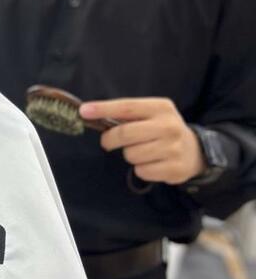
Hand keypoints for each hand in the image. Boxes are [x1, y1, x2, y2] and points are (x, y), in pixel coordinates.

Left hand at [80, 98, 204, 184]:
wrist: (195, 151)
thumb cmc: (161, 130)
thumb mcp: (149, 115)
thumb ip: (124, 114)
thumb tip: (89, 113)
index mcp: (161, 107)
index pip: (126, 106)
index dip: (103, 109)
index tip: (84, 111)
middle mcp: (169, 126)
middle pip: (125, 133)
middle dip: (109, 139)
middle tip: (108, 142)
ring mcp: (174, 148)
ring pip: (131, 155)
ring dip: (129, 155)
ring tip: (142, 151)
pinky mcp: (174, 169)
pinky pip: (141, 171)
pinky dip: (141, 169)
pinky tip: (152, 163)